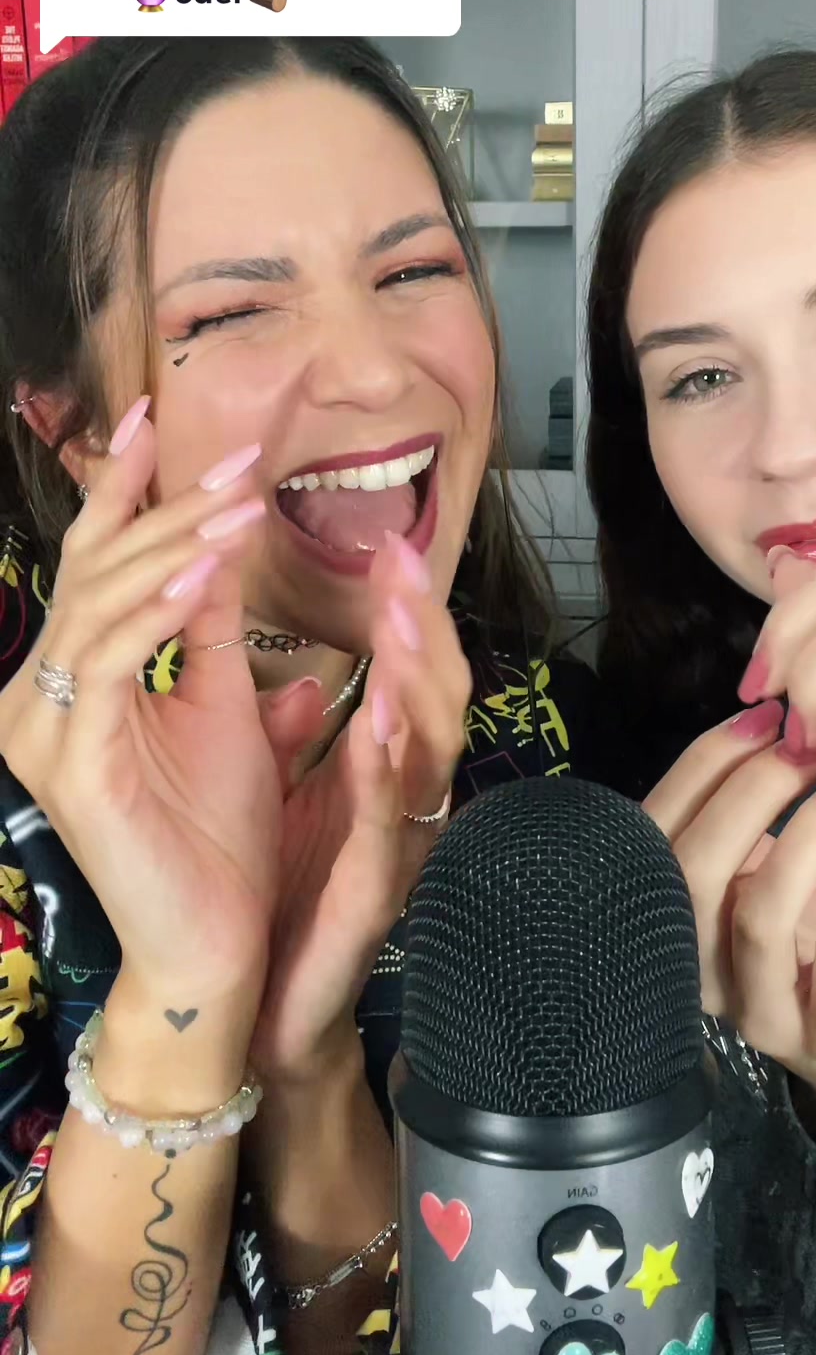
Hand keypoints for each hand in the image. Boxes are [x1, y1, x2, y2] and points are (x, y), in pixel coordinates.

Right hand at [0, 403, 280, 1014]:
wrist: (216, 938)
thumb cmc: (218, 831)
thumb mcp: (220, 704)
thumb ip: (206, 627)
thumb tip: (218, 542)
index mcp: (68, 680)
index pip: (92, 564)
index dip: (120, 489)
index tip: (153, 417)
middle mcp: (37, 698)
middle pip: (94, 570)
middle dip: (165, 505)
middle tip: (236, 458)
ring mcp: (44, 730)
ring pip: (101, 603)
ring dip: (175, 546)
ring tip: (238, 504)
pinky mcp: (69, 761)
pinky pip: (108, 662)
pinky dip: (155, 609)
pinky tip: (200, 572)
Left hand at [252, 531, 470, 1079]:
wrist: (259, 1005)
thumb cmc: (278, 892)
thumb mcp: (278, 788)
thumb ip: (286, 723)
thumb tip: (288, 654)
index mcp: (382, 769)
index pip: (410, 676)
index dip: (410, 613)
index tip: (392, 546)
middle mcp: (405, 799)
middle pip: (437, 700)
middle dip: (426, 628)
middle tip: (405, 562)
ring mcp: (399, 845)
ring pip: (429, 753)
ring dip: (417, 684)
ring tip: (401, 622)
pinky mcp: (374, 894)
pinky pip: (387, 824)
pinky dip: (386, 771)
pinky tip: (377, 723)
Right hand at [646, 708, 815, 1170]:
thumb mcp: (770, 879)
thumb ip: (747, 819)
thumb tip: (764, 713)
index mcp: (670, 926)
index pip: (656, 834)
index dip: (702, 766)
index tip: (763, 712)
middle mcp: (696, 976)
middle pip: (693, 871)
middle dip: (747, 790)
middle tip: (809, 740)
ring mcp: (761, 1016)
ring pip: (760, 911)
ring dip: (807, 830)